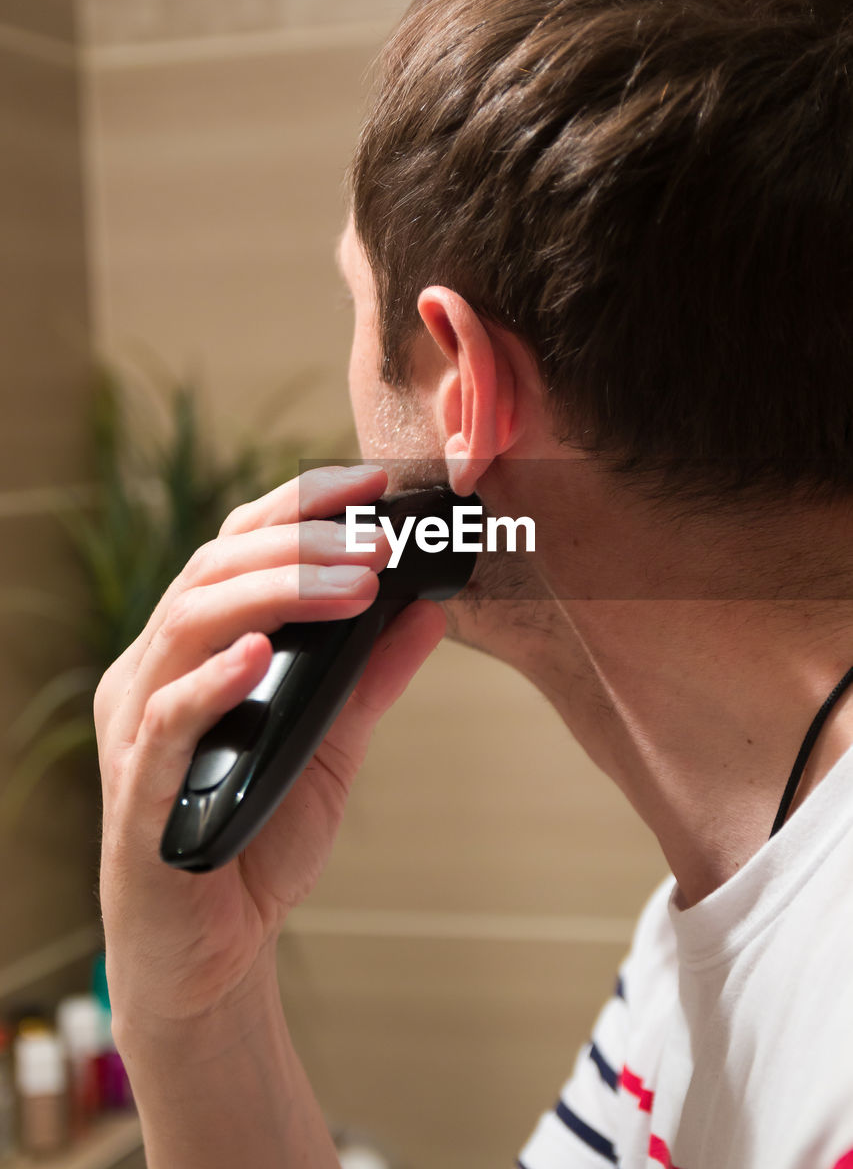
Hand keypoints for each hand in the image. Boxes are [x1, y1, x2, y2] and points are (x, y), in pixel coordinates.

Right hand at [95, 465, 445, 1030]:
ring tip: (351, 584)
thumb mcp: (333, 745)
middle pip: (211, 572)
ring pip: (186, 625)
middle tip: (378, 541)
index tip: (369, 484)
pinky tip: (261, 654)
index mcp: (193, 650)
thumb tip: (430, 611)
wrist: (213, 953)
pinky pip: (166, 721)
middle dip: (299, 545)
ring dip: (273, 593)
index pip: (235, 550)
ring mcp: (138, 729)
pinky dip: (212, 682)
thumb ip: (371, 679)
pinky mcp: (138, 791)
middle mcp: (153, 673)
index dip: (298, 507)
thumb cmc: (257, 837)